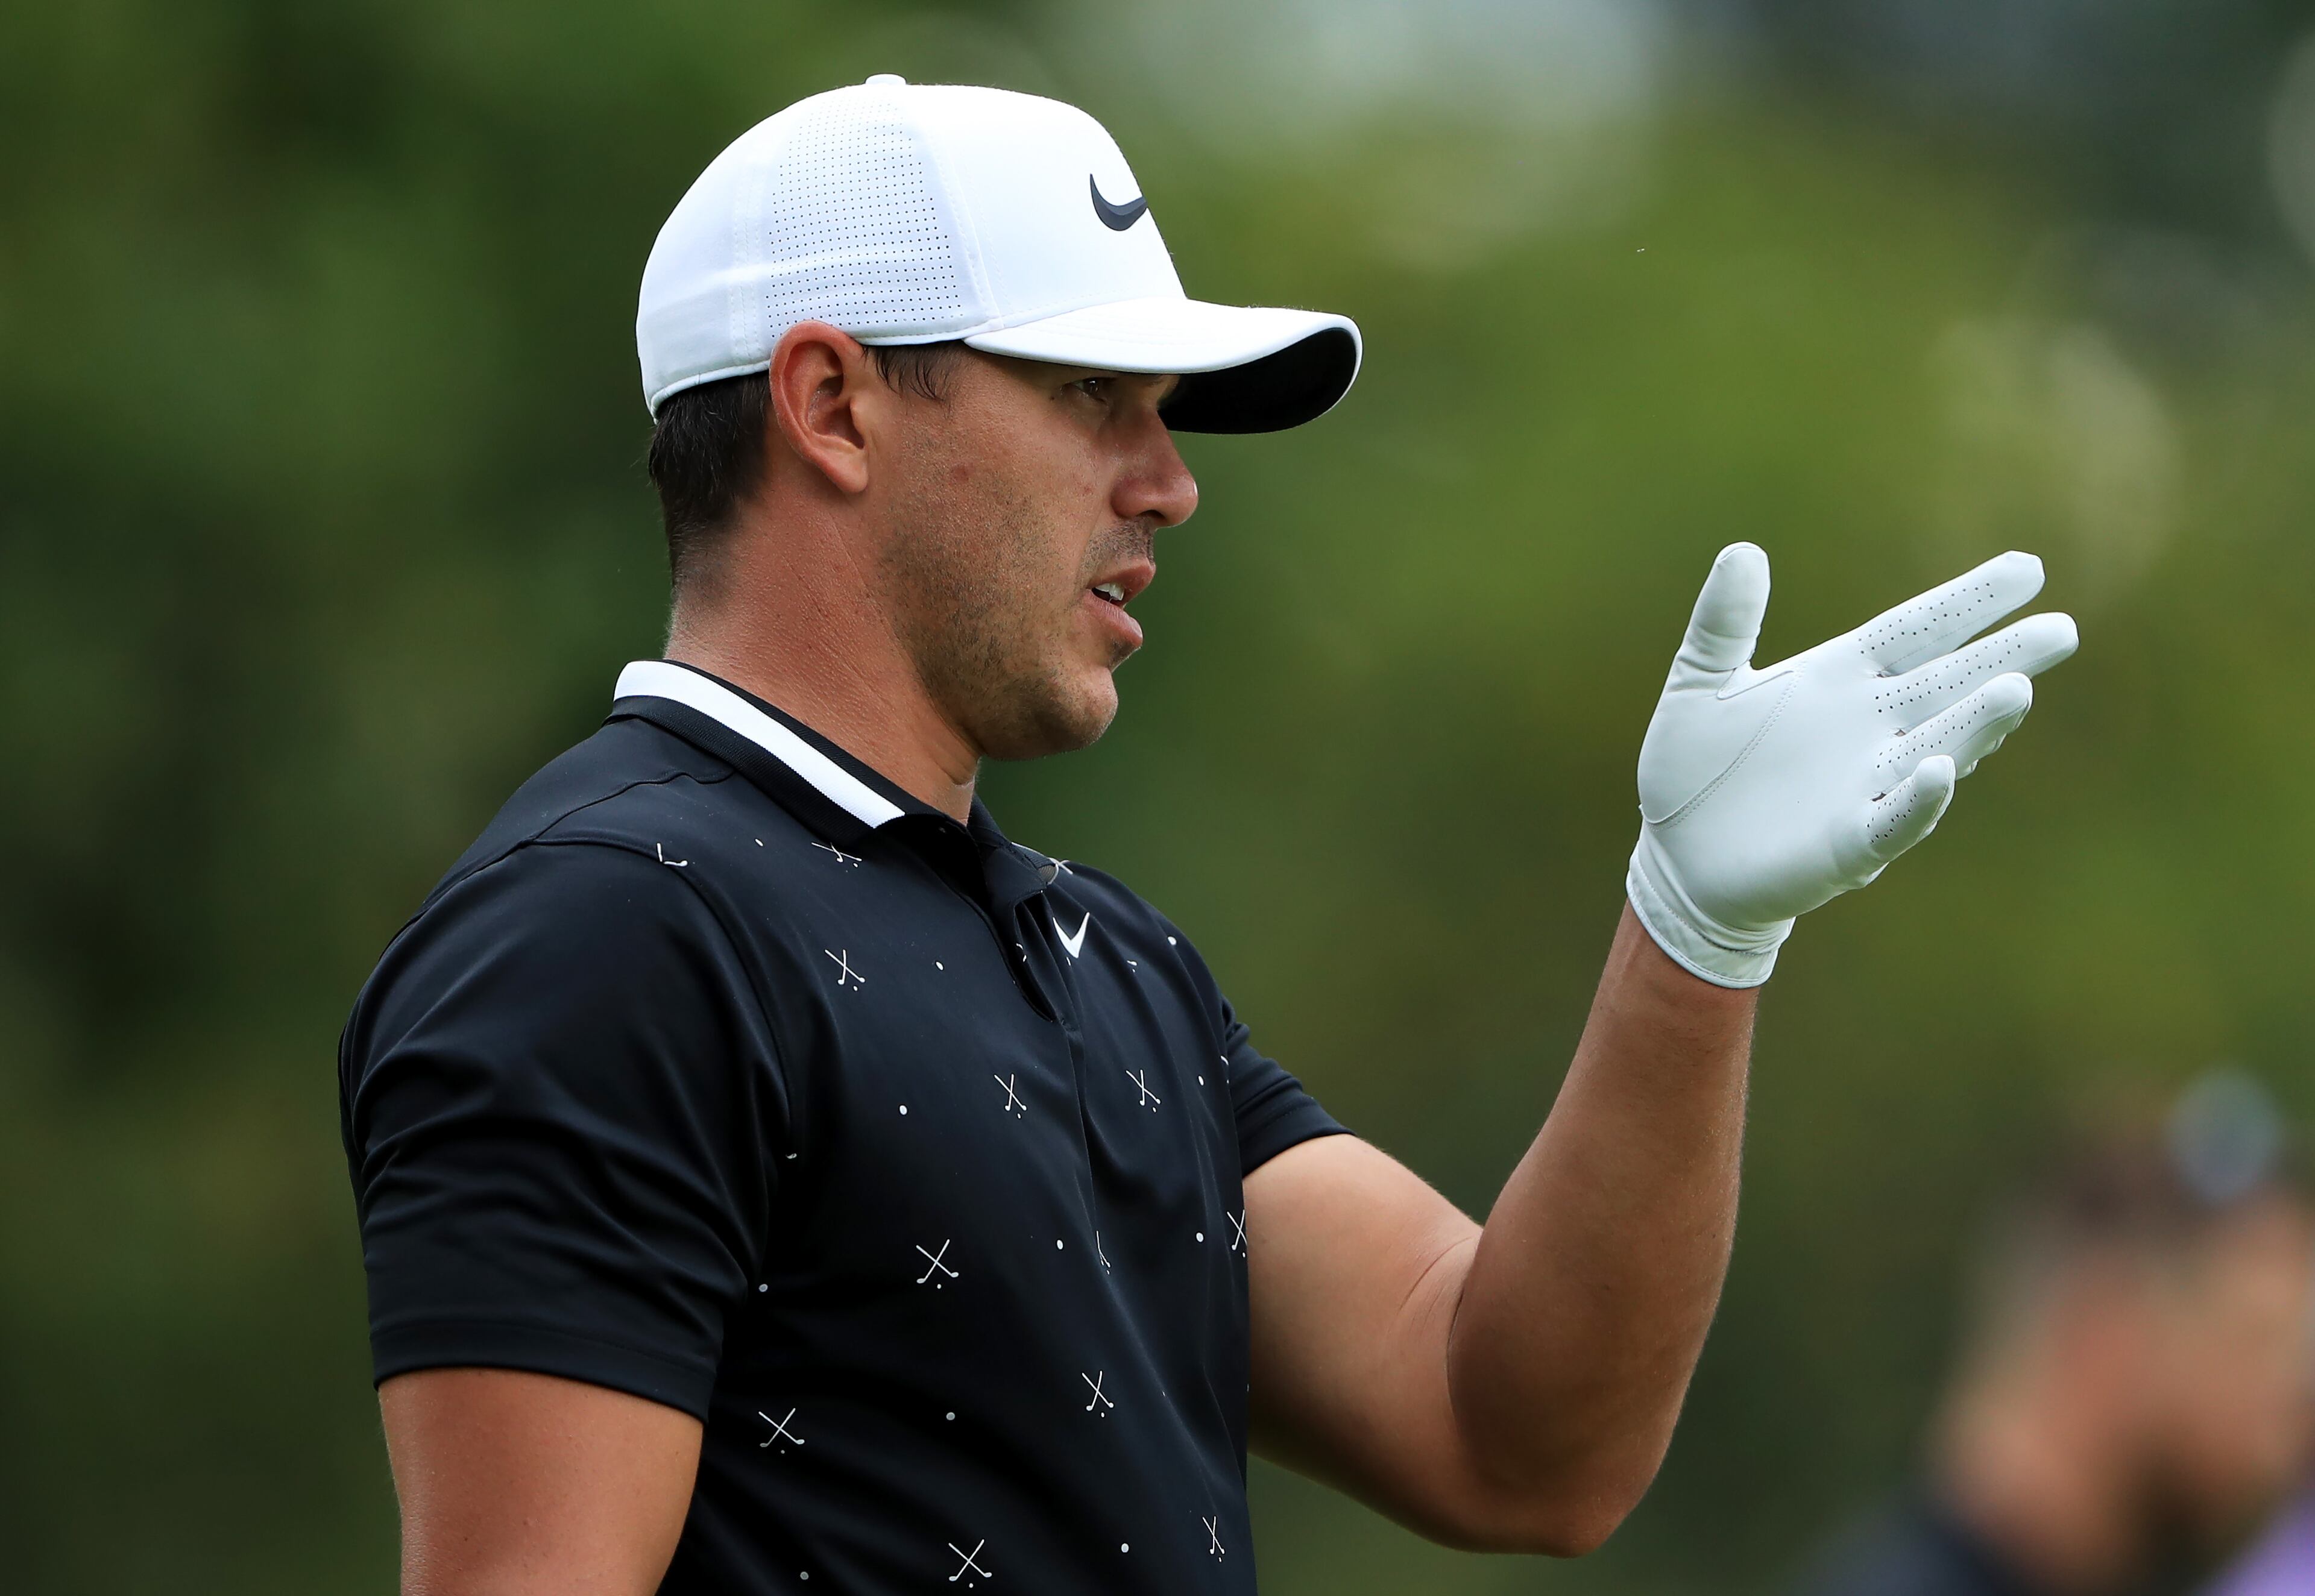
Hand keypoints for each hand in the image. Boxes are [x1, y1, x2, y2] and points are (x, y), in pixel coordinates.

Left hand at [1626, 544, 2077, 986]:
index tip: (2028, 569)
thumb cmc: (1696, 771)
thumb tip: (1743, 550)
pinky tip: (1942, 771)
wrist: (1677, 858)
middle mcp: (1868, 727)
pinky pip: (1894, 819)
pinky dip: (1920, 799)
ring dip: (1975, 723)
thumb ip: (1723, 623)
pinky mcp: (1847, 843)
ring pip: (1936, 747)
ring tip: (2016, 689)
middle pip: (1947, 683)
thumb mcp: (1700, 684)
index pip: (1916, 630)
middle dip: (2002, 658)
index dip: (1967, 600)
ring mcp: (1865, 785)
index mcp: (1839, 679)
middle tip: (2062, 629)